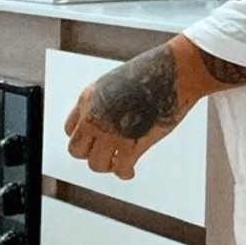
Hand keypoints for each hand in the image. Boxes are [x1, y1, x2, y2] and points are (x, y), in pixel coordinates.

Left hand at [64, 46, 192, 180]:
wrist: (175, 72)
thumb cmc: (154, 71)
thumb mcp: (118, 81)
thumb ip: (108, 101)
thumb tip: (113, 117)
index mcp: (88, 98)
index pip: (70, 129)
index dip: (84, 137)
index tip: (94, 140)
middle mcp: (94, 117)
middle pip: (77, 150)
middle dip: (91, 154)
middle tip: (106, 154)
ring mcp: (111, 133)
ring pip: (96, 164)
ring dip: (108, 166)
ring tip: (119, 163)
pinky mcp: (131, 145)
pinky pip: (120, 169)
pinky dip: (125, 173)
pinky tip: (130, 172)